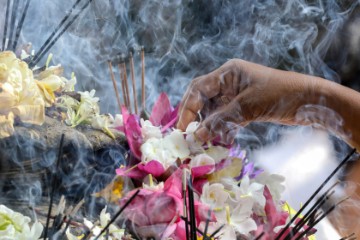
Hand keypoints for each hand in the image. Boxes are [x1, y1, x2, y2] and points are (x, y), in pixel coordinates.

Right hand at [177, 59, 323, 142]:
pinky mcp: (244, 107)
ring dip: (209, 127)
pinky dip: (222, 129)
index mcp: (228, 73)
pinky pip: (226, 118)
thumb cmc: (279, 95)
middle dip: (195, 118)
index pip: (198, 88)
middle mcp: (229, 82)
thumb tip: (197, 136)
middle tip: (189, 136)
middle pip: (203, 99)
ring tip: (206, 143)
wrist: (309, 101)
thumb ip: (220, 120)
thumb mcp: (247, 107)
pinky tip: (223, 141)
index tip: (182, 128)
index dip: (187, 108)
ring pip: (214, 111)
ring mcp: (236, 95)